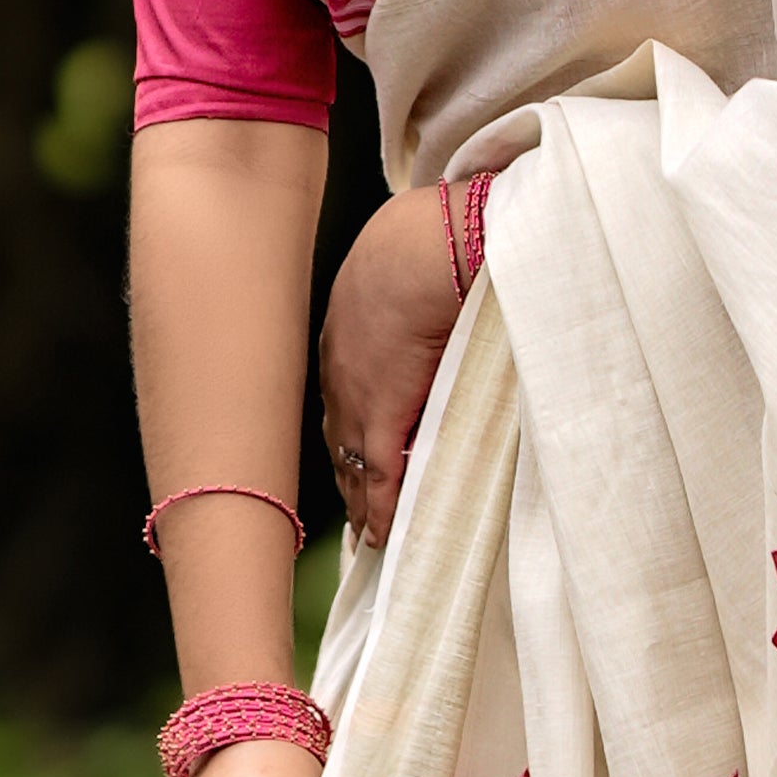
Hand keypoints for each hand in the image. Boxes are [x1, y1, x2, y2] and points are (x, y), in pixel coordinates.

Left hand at [318, 184, 467, 550]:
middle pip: (339, 436)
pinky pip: (378, 475)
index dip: (349, 432)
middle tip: (356, 510)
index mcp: (346, 331)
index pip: (342, 397)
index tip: (353, 458)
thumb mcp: (407, 268)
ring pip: (353, 461)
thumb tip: (437, 305)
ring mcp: (357, 396)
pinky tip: (383, 534)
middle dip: (347, 473)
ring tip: (371, 532)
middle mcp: (340, 370)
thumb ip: (413, 298)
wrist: (426, 246)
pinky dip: (380, 509)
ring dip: (361, 499)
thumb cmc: (430, 243)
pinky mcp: (381, 416)